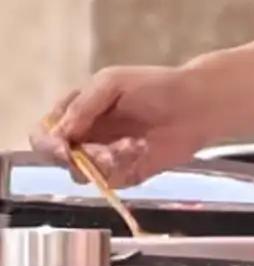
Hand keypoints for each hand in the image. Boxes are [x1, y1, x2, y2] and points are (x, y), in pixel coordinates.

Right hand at [33, 64, 222, 186]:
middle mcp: (83, 137)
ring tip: (132, 144)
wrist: (197, 105)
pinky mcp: (124, 174)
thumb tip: (58, 134)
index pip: (44, 133)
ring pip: (83, 174)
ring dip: (103, 162)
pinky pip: (110, 182)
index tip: (64, 149)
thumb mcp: (112, 83)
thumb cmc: (155, 86)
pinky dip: (123, 167)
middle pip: (56, 159)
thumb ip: (82, 106)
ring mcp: (102, 158)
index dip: (47, 143)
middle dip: (76, 157)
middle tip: (102, 152)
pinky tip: (141, 149)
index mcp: (75, 111)